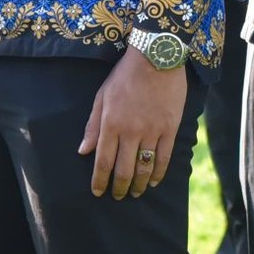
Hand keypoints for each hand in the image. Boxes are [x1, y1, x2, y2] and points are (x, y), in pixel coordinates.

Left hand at [79, 44, 186, 199]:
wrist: (156, 57)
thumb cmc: (125, 75)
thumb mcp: (102, 96)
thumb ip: (93, 125)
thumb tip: (83, 151)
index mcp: (111, 124)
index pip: (103, 162)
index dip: (100, 181)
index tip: (98, 192)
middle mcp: (130, 131)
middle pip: (124, 170)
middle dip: (119, 187)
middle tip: (118, 196)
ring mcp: (152, 131)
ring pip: (145, 168)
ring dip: (139, 185)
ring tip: (136, 193)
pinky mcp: (170, 128)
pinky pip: (164, 157)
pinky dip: (159, 173)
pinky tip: (155, 181)